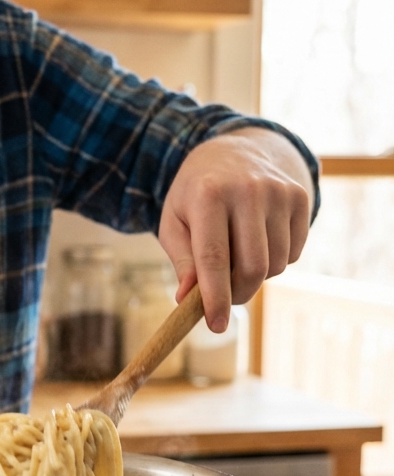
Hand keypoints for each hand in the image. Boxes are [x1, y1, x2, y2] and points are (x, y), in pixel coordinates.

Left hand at [158, 127, 313, 331]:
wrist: (236, 150)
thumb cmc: (197, 194)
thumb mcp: (175, 220)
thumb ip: (182, 260)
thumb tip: (188, 299)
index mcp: (209, 194)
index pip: (214, 258)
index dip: (216, 297)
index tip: (216, 325)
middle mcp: (248, 190)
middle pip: (252, 268)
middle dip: (239, 294)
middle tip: (225, 300)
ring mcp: (279, 192)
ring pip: (275, 265)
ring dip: (256, 276)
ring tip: (238, 255)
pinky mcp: (300, 197)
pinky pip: (292, 253)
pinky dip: (275, 260)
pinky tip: (259, 238)